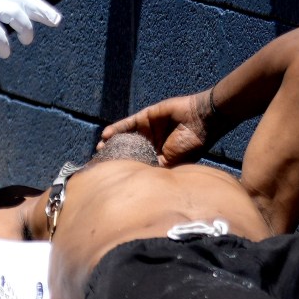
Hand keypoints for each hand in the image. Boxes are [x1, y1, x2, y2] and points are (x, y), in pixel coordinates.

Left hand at [99, 89, 218, 165]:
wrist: (200, 119)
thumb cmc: (190, 145)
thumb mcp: (172, 163)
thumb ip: (156, 169)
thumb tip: (137, 180)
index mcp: (160, 158)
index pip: (140, 164)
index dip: (127, 169)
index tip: (112, 177)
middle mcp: (152, 145)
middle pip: (130, 150)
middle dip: (116, 156)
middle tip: (100, 163)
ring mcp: (148, 131)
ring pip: (126, 137)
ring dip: (112, 143)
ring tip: (99, 150)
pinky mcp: (144, 118)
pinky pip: (127, 124)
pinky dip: (116, 129)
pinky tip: (105, 136)